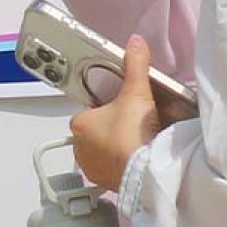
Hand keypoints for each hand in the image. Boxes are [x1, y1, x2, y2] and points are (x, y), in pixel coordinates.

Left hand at [69, 33, 163, 194]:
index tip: (123, 107)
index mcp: (80, 124)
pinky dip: (120, 164)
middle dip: (111, 127)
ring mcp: (92, 167)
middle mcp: (80, 148)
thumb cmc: (133, 134)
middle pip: (96, 130)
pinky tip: (136, 158)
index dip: (107, 107)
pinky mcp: (105, 183)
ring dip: (115, 147)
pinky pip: (110, 169)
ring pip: (101, 151)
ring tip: (137, 141)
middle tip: (133, 124)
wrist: (146, 172)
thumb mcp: (136, 92)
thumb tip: (135, 43)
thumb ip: (135, 65)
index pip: (89, 110)